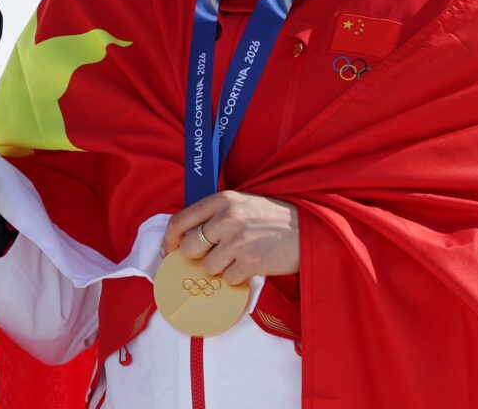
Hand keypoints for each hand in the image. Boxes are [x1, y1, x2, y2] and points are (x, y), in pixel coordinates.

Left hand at [160, 190, 298, 285]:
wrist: (308, 229)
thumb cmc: (274, 218)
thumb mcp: (243, 203)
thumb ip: (216, 215)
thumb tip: (187, 240)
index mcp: (222, 200)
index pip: (180, 220)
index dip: (169, 240)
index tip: (169, 251)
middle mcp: (227, 218)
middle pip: (189, 248)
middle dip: (197, 257)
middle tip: (213, 256)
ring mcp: (237, 241)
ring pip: (208, 267)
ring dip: (221, 268)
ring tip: (240, 257)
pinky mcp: (250, 263)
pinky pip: (228, 279)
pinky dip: (237, 277)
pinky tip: (251, 265)